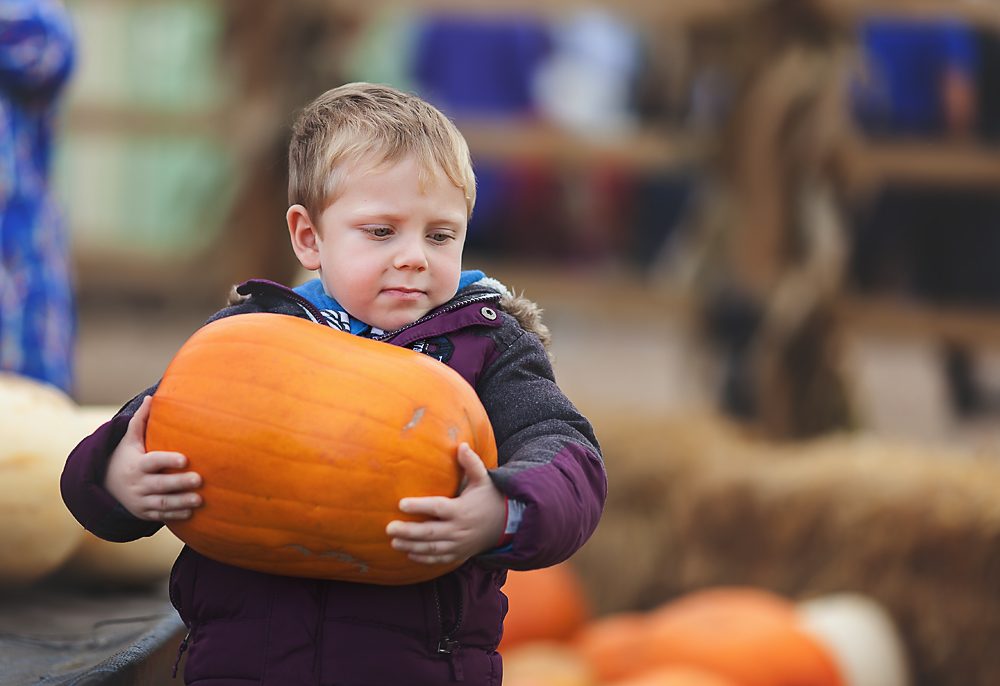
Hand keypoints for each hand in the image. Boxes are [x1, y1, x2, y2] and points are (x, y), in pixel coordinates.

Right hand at [104, 395, 202, 521]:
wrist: (106, 486)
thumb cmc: (125, 457)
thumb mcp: (129, 440)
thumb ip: (140, 421)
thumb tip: (150, 397)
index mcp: (136, 464)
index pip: (153, 462)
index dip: (168, 460)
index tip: (185, 459)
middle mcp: (138, 484)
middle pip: (160, 485)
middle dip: (179, 484)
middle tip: (199, 479)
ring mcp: (140, 501)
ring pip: (162, 504)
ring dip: (181, 502)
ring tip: (200, 499)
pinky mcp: (144, 514)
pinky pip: (161, 516)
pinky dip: (176, 515)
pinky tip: (192, 512)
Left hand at [386, 443, 505, 565]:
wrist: (507, 524)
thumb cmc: (490, 498)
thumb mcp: (484, 479)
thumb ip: (472, 463)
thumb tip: (461, 445)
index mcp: (462, 510)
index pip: (437, 508)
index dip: (419, 506)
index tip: (401, 504)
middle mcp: (459, 529)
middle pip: (430, 532)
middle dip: (409, 531)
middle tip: (389, 528)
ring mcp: (459, 545)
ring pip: (432, 548)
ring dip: (411, 546)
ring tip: (393, 542)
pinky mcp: (459, 554)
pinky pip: (439, 559)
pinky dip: (424, 559)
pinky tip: (409, 554)